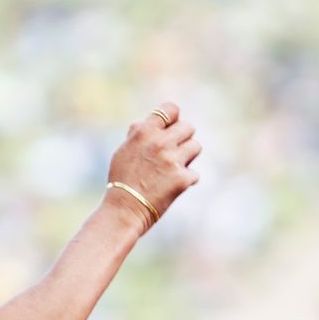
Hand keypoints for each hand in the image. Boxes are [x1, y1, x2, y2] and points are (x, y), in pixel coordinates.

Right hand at [106, 102, 200, 231]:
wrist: (124, 210)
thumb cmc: (122, 181)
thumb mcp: (123, 151)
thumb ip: (137, 134)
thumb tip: (145, 122)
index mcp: (144, 132)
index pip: (171, 109)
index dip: (174, 118)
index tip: (171, 128)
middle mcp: (160, 143)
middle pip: (188, 127)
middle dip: (183, 139)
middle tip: (174, 152)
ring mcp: (172, 160)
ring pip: (196, 147)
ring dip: (188, 157)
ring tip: (175, 168)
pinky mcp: (182, 179)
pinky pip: (195, 173)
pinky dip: (187, 180)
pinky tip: (174, 186)